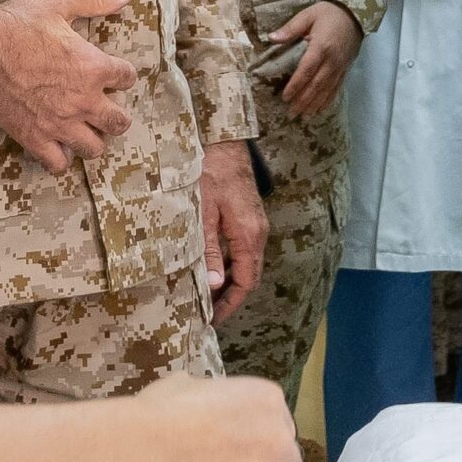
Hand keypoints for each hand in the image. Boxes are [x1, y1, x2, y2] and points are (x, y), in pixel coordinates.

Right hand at [0, 0, 141, 174]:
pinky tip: (59, 143)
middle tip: (103, 106)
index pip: (128, 78)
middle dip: (115, 113)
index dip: (121, 73)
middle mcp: (82, 100)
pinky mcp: (34, 138)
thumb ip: (97, 0)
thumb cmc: (17, 22)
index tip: (110, 72)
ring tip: (84, 127)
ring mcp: (58, 123)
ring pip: (94, 148)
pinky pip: (59, 164)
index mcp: (93, 67)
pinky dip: (62, 158)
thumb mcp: (59, 2)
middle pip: (119, 122)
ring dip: (93, 138)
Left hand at [198, 141, 267, 322]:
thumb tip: (213, 285)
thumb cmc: (210, 172)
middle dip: (230, 299)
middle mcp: (258, 233)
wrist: (225, 142)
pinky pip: (243, 250)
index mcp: (249, 236)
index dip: (230, 305)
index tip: (212, 320)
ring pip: (246, 264)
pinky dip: (230, 265)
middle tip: (206, 314)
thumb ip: (208, 249)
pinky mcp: (249, 217)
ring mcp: (256, 225)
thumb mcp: (203, 212)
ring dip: (230, 282)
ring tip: (206, 296)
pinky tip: (212, 268)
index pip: (245, 282)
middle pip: (249, 277)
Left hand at [271, 1, 360, 117]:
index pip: (307, 70)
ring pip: (327, 90)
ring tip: (303, 116)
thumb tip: (272, 38)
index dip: (296, 85)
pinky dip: (328, 100)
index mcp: (321, 47)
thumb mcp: (308, 15)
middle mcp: (332, 60)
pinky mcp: (345, 69)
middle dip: (303, 100)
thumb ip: (291, 28)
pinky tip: (320, 109)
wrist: (355, 14)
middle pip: (316, 85)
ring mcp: (340, 67)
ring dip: (314, 104)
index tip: (285, 97)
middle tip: (291, 113)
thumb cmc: (328, 13)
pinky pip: (336, 88)